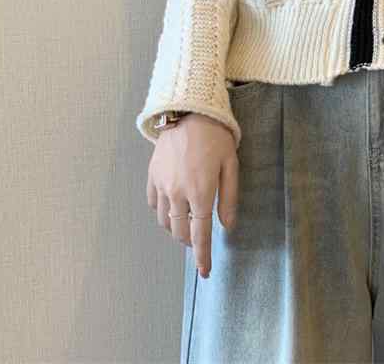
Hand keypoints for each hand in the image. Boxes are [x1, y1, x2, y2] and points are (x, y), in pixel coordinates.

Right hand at [146, 113, 239, 277]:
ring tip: (188, 222)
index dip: (202, 256)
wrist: (190, 111)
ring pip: (165, 221)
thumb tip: (226, 226)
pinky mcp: (152, 175)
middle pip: (180, 231)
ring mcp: (161, 184)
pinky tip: (172, 207)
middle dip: (191, 240)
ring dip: (176, 227)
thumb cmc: (216, 137)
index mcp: (200, 192)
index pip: (200, 234)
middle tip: (200, 239)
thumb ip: (229, 198)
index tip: (205, 272)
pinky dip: (162, 212)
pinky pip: (154, 203)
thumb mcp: (231, 165)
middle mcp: (177, 193)